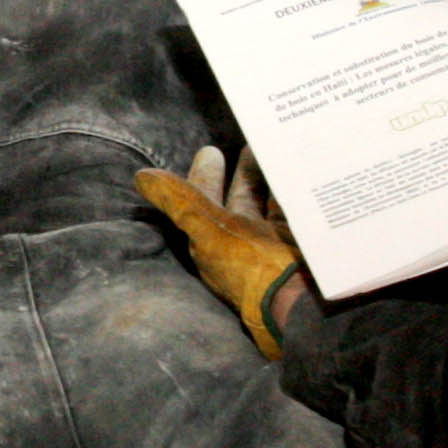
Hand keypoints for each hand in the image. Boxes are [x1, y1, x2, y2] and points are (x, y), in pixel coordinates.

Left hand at [136, 144, 306, 359]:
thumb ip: (179, 205)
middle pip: (243, 198)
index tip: (210, 149)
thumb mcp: (209, 234)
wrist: (304, 308)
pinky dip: (298, 192)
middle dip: (245, 171)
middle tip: (253, 139)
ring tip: (281, 147)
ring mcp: (276, 243)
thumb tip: (141, 178)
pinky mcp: (304, 243)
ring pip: (272, 201)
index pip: (205, 200)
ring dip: (274, 176)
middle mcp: (244, 241)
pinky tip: (306, 172)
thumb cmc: (252, 271)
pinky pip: (299, 210)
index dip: (205, 175)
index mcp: (216, 240)